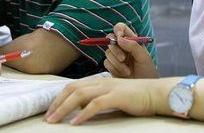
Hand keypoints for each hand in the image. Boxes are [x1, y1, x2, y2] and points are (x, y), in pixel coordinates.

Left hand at [45, 77, 163, 124]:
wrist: (156, 93)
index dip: (60, 97)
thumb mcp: (112, 97)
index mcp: (99, 82)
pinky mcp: (117, 96)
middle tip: (47, 117)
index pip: (73, 86)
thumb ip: (97, 99)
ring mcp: (108, 88)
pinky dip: (83, 113)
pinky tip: (75, 122)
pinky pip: (96, 104)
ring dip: (64, 108)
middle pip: (72, 89)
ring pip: (80, 95)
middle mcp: (101, 82)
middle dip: (57, 103)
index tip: (51, 110)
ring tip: (54, 120)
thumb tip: (80, 108)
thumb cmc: (136, 97)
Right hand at [104, 23, 157, 78]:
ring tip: (127, 71)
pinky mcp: (111, 66)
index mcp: (132, 40)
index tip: (119, 38)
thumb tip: (119, 39)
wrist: (143, 89)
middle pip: (110, 39)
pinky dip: (114, 68)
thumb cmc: (147, 72)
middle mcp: (123, 46)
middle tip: (123, 59)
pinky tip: (123, 74)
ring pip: (107, 52)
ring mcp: (116, 56)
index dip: (118, 30)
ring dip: (117, 62)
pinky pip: (106, 62)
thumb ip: (133, 46)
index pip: (121, 28)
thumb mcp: (144, 57)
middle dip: (116, 50)